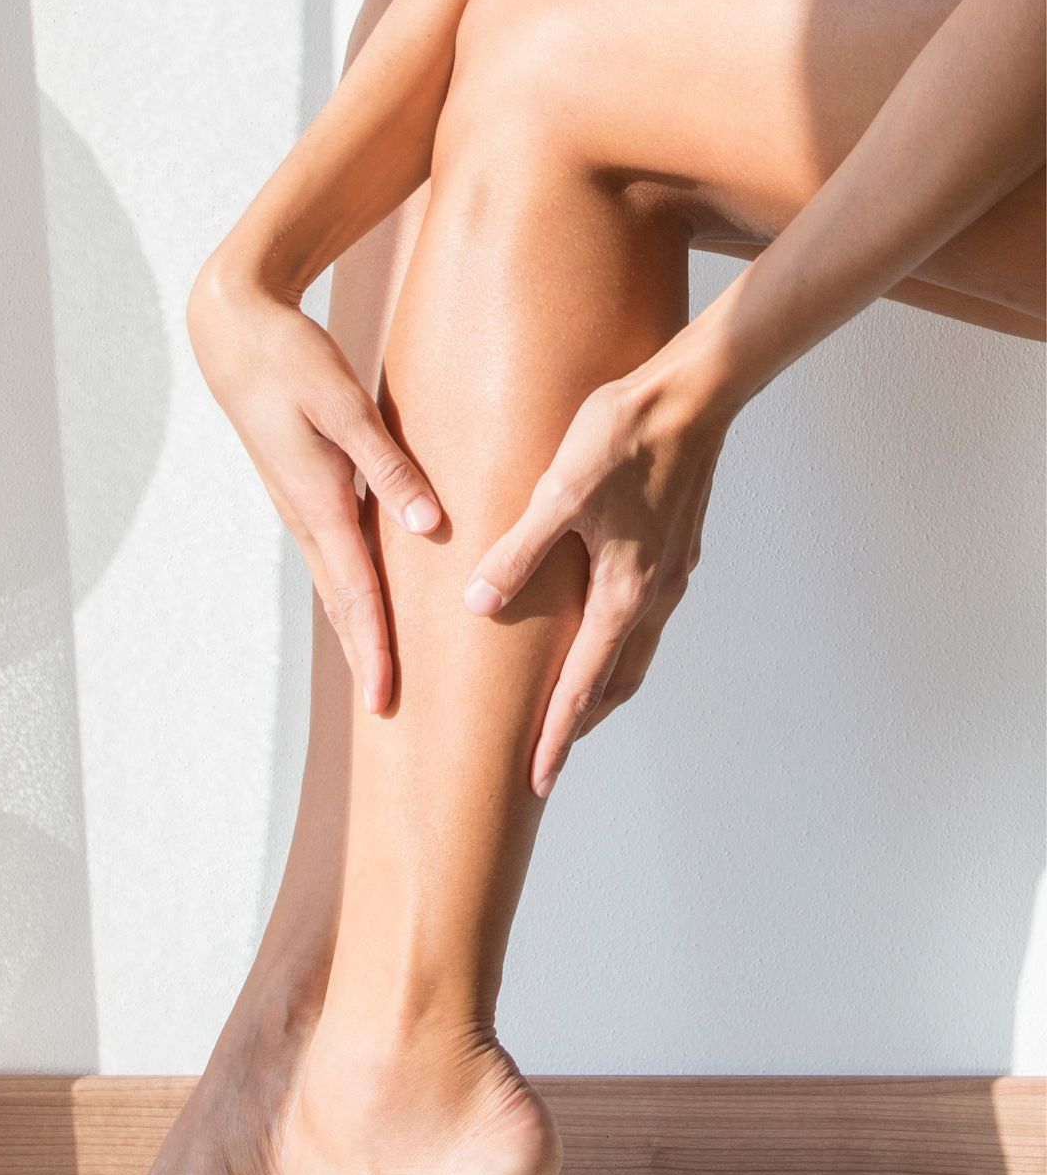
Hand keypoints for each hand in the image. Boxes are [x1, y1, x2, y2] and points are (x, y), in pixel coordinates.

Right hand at [188, 265, 440, 713]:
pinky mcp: (303, 491)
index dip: (374, 649)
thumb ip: (387, 465)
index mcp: (317, 502)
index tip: (387, 699)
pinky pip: (331, 556)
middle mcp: (305, 516)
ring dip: (357, 631)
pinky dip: (350, 592)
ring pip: (334, 584)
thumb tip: (429, 525)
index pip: (355, 593)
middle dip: (366, 657)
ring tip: (380, 672)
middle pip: (341, 603)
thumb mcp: (343, 404)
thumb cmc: (291, 358)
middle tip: (387, 710)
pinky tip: (368, 602)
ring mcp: (300, 507)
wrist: (232, 331)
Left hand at [463, 336, 736, 796]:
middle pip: (616, 683)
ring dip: (602, 686)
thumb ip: (519, 553)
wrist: (695, 393)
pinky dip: (617, 646)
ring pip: (634, 653)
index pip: (583, 686)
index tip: (536, 781)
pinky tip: (598, 628)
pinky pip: (643, 619)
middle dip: (581, 722)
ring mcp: (671, 574)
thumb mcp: (558, 493)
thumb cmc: (623, 436)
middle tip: (548, 755)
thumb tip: (479, 606)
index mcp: (624, 593)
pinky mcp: (675, 549)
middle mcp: (654, 596)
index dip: (557, 736)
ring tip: (570, 705)